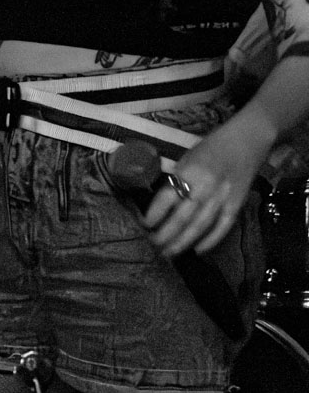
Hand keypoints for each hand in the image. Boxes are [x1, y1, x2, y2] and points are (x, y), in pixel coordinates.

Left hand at [144, 128, 265, 256]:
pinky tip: (197, 250)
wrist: (248, 139)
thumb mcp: (187, 159)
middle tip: (153, 246)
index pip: (166, 198)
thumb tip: (158, 205)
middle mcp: (206, 186)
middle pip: (182, 217)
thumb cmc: (211, 148)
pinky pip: (223, 226)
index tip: (144, 225)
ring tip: (168, 253)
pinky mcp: (237, 203)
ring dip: (183, 242)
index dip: (154, 215)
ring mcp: (223, 196)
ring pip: (200, 226)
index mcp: (189, 172)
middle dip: (165, 235)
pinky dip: (211, 240)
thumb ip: (176, 180)